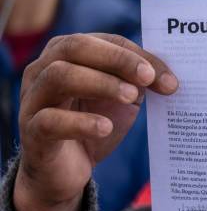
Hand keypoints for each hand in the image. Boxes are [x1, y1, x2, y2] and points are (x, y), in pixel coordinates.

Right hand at [14, 33, 177, 210]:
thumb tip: (170, 80)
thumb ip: (141, 83)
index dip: (136, 55)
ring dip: (101, 83)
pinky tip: (105, 127)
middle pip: (76, 47)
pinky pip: (50, 120)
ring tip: (130, 97)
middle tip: (147, 78)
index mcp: (69, 53)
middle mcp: (44, 68)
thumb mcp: (123, 99)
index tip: (165, 77)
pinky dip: (81, 122)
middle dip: (117, 59)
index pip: (106, 41)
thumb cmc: (95, 123)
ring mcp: (33, 99)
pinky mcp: (31, 132)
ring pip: (59, 75)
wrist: (67, 170)